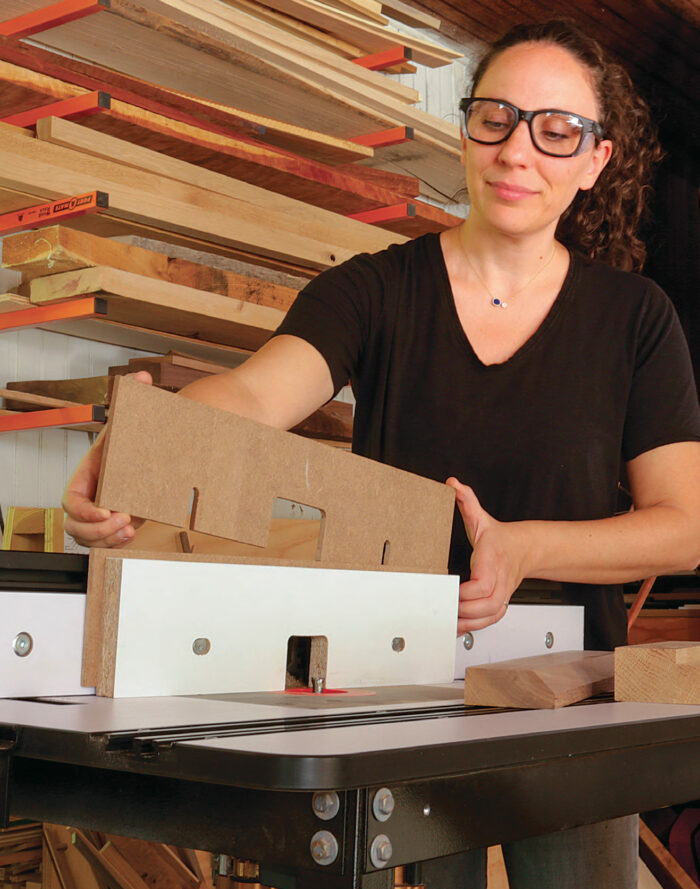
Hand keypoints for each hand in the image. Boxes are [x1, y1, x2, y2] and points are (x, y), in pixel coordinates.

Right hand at [62, 371, 151, 547]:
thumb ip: (136, 395)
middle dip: (95, 531)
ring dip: (106, 540)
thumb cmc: (139, 437)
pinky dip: (115, 542)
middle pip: (74, 525)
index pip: (70, 500)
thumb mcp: (135, 418)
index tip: (106, 511)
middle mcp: (91, 495)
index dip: (83, 510)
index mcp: (87, 473)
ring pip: (88, 538)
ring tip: (128, 531)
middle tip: (122, 522)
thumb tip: (142, 377)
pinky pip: (105, 541)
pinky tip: (131, 534)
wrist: (155, 449)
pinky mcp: (117, 521)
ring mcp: (102, 511)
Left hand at [446, 477, 526, 633]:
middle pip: (489, 604)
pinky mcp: (501, 601)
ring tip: (450, 621)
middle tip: (446, 608)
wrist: (525, 548)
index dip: (467, 591)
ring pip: (491, 615)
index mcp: (492, 560)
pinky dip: (476, 627)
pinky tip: (460, 627)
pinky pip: (492, 619)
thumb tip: (453, 484)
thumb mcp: (481, 517)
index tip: (451, 590)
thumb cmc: (500, 537)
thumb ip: (467, 500)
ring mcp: (502, 592)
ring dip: (470, 622)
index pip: (483, 582)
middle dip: (466, 610)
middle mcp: (500, 579)